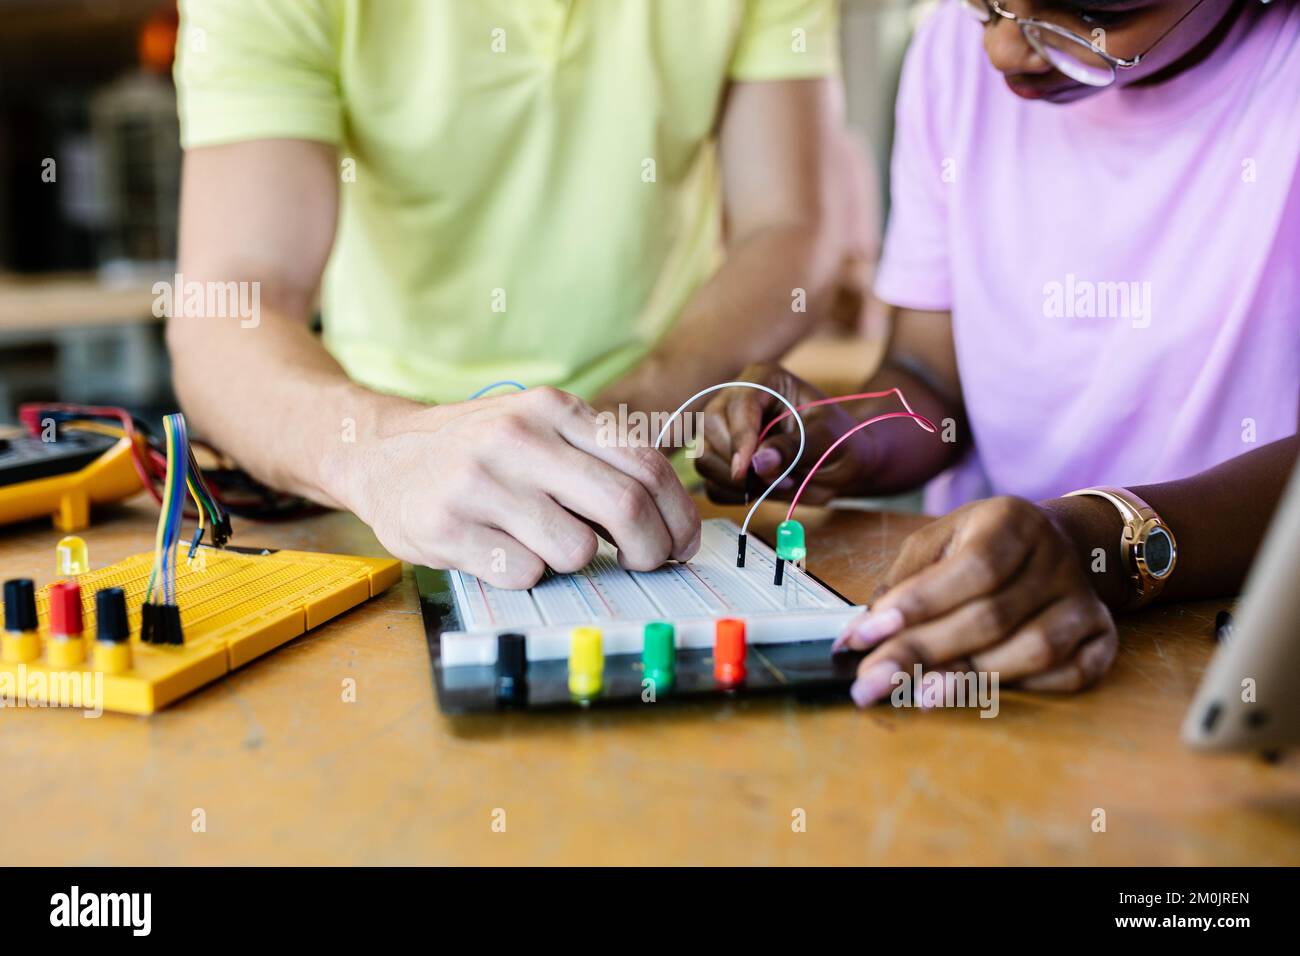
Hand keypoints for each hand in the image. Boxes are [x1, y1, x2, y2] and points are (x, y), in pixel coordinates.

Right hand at [346, 387, 700, 587]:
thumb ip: (599, 456)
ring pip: (575, 549)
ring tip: (548, 543)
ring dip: (576, 560)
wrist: (380, 453)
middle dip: (651, 549)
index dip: (678, 514)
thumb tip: (670, 515)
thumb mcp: (540, 428)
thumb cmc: (480, 450)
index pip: (645, 464)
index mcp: (553, 409)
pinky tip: (502, 549)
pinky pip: (524, 573)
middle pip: (624, 508)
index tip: (684, 542)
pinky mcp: (447, 528)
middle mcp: (517, 438)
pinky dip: (527, 573)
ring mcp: (479, 483)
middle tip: (648, 564)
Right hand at [695, 362, 874, 504]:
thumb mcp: (829, 440)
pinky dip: (732, 495)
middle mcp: (736, 399)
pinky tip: (761, 492)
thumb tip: (758, 462)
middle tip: (781, 481)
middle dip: (738, 463)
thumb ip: (796, 448)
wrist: (843, 461)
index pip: (739, 405)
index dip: (740, 439)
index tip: (745, 471)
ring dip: (734, 482)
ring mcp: (724, 430)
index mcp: (764, 379)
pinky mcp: (722, 460)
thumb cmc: (842, 441)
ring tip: (775, 485)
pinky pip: (710, 483)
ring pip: (703, 457)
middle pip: (709, 429)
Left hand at [835, 496, 1117, 706]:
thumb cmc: (977, 546)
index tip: (865, 637)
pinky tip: (983, 691)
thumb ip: (901, 583)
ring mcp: (1084, 598)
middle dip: (924, 653)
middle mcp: (1055, 558)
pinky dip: (1028, 688)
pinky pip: (1072, 673)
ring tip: (919, 695)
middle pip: (994, 616)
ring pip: (1035, 650)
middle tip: (873, 683)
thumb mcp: (936, 543)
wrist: (1052, 542)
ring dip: (972, 677)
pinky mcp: (1102, 634)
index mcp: (1012, 520)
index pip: (973, 567)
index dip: (919, 606)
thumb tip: (862, 636)